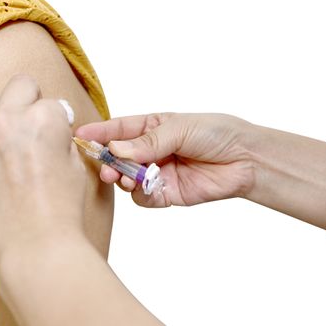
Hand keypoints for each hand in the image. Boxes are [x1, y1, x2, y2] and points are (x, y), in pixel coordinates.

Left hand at [0, 74, 86, 264]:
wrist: (32, 246)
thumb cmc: (60, 210)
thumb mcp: (76, 167)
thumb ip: (62, 139)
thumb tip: (54, 130)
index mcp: (43, 118)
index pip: (54, 103)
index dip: (62, 122)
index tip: (62, 139)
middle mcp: (9, 120)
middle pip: (21, 85)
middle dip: (34, 99)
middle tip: (40, 124)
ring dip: (9, 111)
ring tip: (19, 135)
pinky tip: (4, 153)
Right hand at [76, 113, 254, 206]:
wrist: (245, 160)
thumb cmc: (216, 133)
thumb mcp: (180, 128)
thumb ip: (147, 142)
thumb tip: (117, 150)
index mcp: (152, 127)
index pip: (119, 129)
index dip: (99, 133)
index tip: (80, 136)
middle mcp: (151, 150)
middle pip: (119, 157)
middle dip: (108, 162)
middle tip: (105, 167)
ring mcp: (157, 172)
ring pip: (127, 179)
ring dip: (123, 179)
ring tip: (127, 178)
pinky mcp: (166, 193)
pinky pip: (143, 197)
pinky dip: (140, 194)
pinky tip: (146, 187)